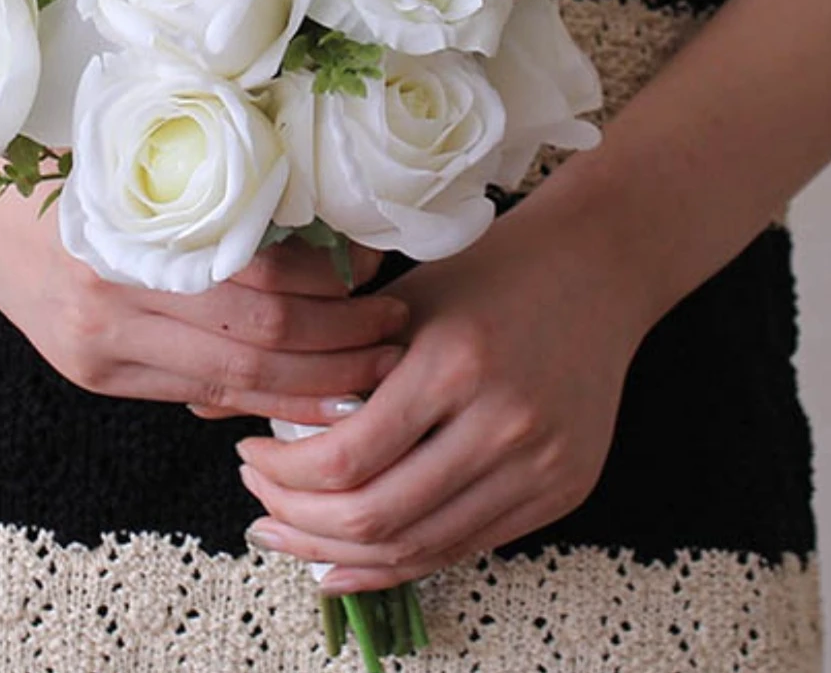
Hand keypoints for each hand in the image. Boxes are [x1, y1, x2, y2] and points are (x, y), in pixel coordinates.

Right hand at [0, 183, 406, 423]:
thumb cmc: (50, 155)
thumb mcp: (131, 154)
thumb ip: (211, 193)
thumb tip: (310, 231)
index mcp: (125, 244)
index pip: (257, 292)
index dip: (331, 291)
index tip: (376, 271)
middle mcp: (109, 312)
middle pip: (255, 349)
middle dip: (340, 347)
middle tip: (395, 326)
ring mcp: (97, 354)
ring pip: (231, 388)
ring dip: (312, 383)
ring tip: (370, 365)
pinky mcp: (93, 375)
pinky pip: (192, 395)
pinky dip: (255, 395)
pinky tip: (302, 389)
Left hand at [233, 200, 654, 591]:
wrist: (593, 271)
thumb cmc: (485, 272)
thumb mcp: (402, 303)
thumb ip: (334, 363)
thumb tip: (237, 418)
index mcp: (454, 363)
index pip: (347, 457)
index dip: (283, 472)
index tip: (249, 455)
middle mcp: (504, 422)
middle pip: (378, 516)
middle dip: (301, 521)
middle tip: (258, 501)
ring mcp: (542, 465)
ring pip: (419, 546)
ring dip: (342, 553)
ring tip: (293, 536)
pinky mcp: (563, 490)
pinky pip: (466, 546)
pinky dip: (402, 558)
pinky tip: (353, 556)